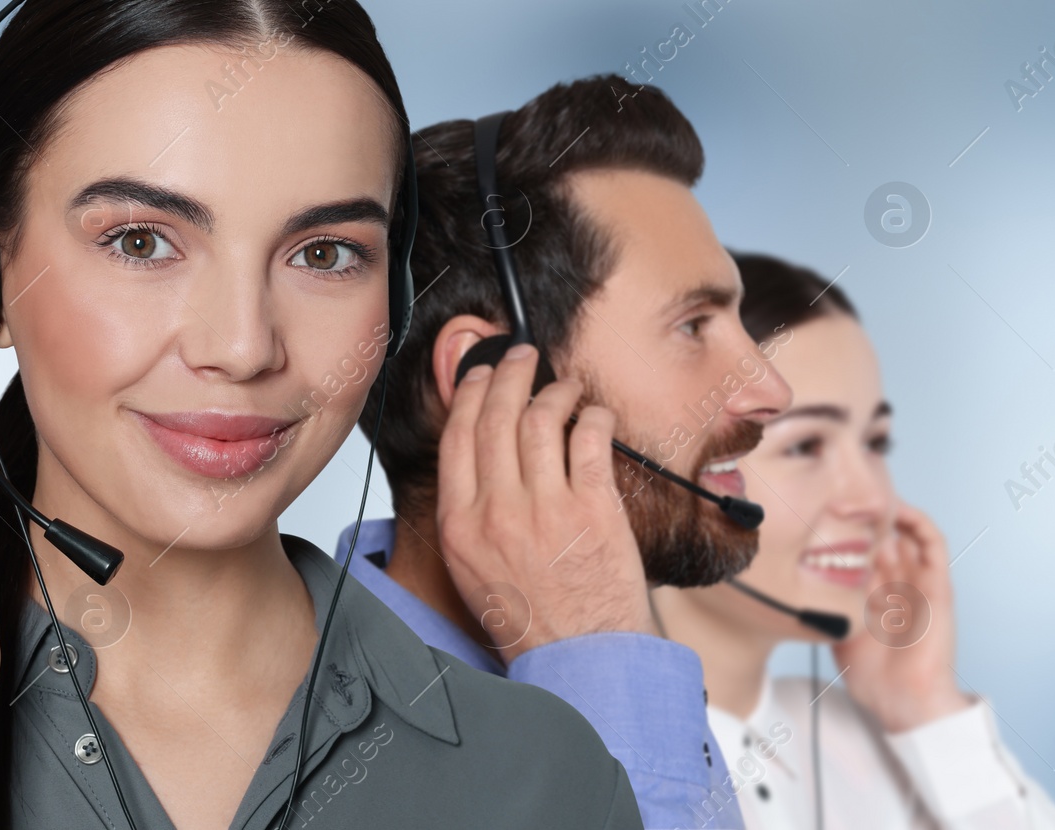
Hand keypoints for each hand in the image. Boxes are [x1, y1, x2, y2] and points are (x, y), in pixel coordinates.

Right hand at [436, 343, 652, 661]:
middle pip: (498, 418)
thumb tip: (479, 454)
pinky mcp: (595, 509)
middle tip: (524, 357)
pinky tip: (595, 414)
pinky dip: (593, 417)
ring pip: (543, 421)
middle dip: (511, 375)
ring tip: (565, 385)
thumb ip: (470, 510)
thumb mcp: (472, 566)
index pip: (458, 436)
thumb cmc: (530, 616)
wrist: (579, 654)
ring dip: (556, 391)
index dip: (473, 393)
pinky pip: (591, 440)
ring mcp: (548, 508)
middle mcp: (499, 511)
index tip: (483, 373)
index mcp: (462, 525)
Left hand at [832, 503, 971, 733]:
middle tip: (835, 498)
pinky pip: (933, 541)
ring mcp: (917, 579)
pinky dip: (916, 520)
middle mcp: (896, 579)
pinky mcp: (938, 583)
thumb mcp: (835, 627)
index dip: (842, 525)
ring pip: (907, 529)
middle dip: (861, 512)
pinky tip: (895, 511)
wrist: (902, 700)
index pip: (860, 544)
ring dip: (887, 509)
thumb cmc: (871, 675)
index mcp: (873, 589)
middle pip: (882, 531)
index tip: (816, 512)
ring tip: (862, 500)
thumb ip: (825, 600)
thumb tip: (796, 576)